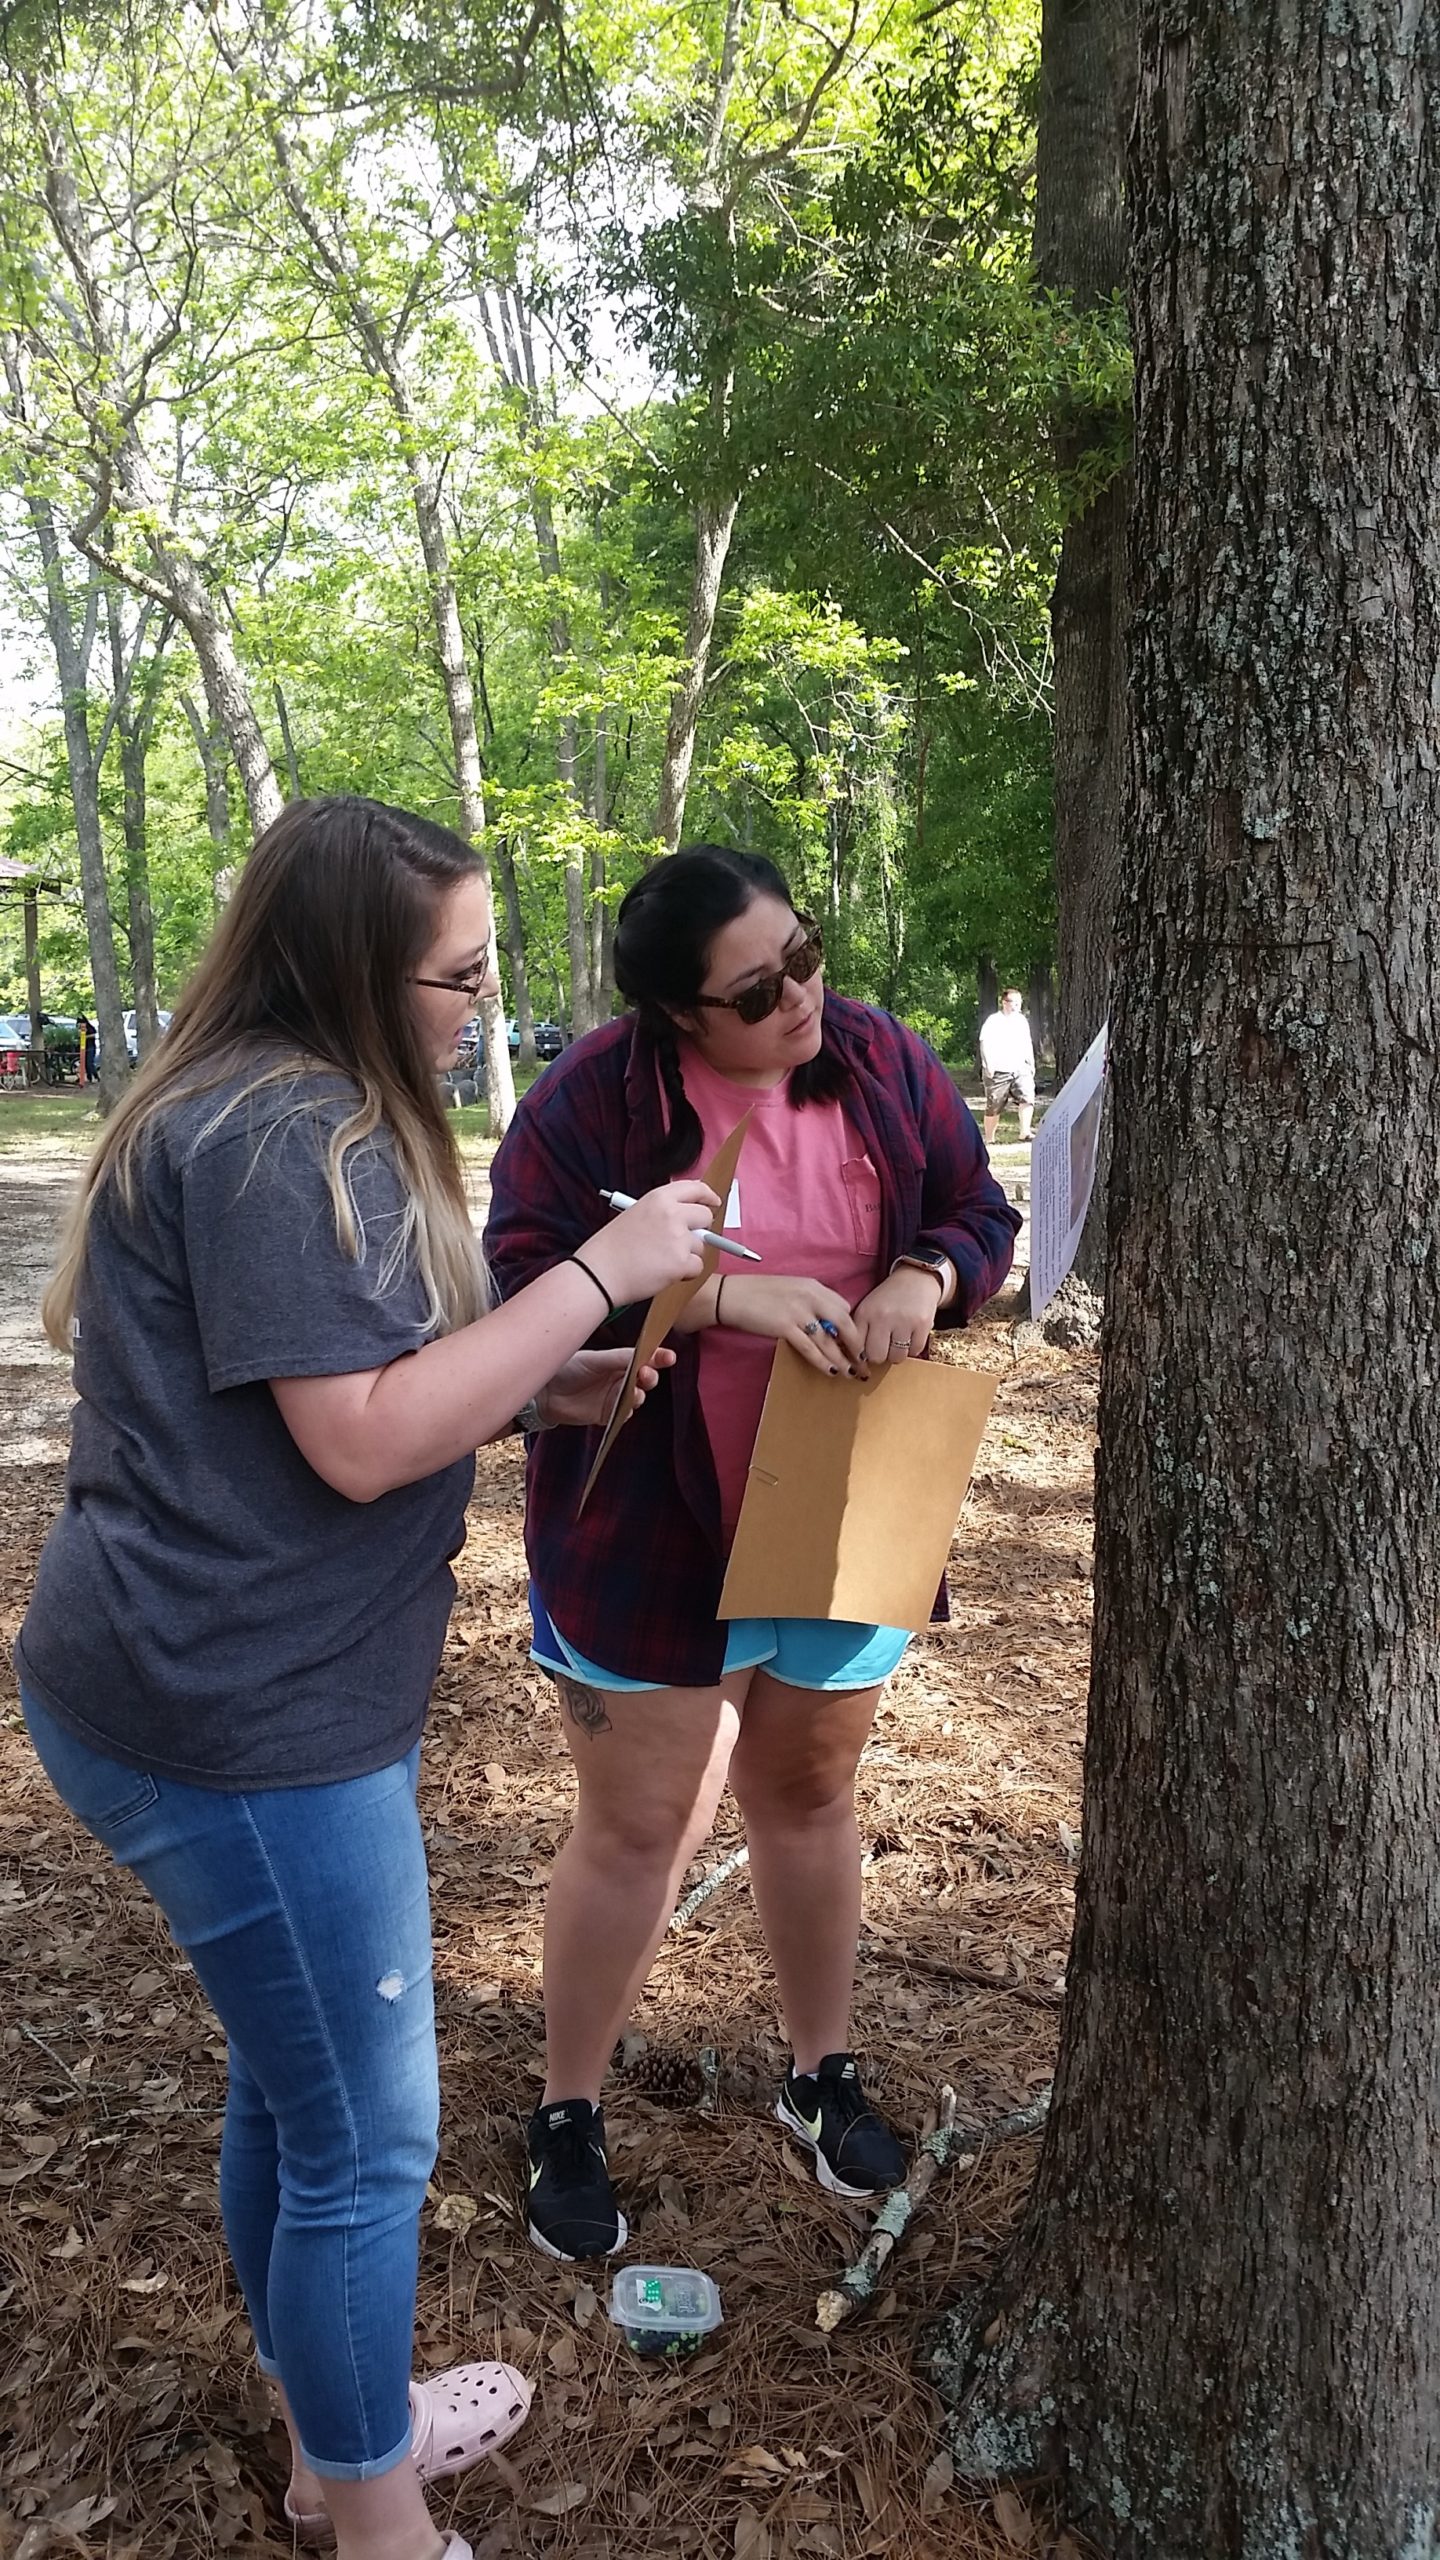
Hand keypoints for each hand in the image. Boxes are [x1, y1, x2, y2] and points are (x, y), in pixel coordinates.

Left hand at [538, 1345, 676, 1429]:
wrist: (544, 1391)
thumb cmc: (567, 1368)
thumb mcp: (596, 1360)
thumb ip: (620, 1359)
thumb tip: (645, 1357)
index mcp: (619, 1361)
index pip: (644, 1358)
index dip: (658, 1357)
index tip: (669, 1356)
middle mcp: (620, 1379)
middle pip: (644, 1379)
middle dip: (650, 1376)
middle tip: (646, 1373)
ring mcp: (614, 1398)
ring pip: (637, 1398)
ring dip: (639, 1394)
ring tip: (635, 1390)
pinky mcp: (607, 1415)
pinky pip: (624, 1415)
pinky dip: (627, 1411)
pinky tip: (626, 1406)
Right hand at [582, 1180, 720, 1304]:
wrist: (600, 1272)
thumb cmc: (612, 1248)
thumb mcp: (635, 1213)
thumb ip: (663, 1211)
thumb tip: (689, 1217)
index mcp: (659, 1198)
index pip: (695, 1188)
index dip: (708, 1196)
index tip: (713, 1202)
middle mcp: (672, 1214)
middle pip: (705, 1217)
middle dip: (699, 1230)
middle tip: (681, 1241)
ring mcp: (678, 1238)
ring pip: (700, 1246)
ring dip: (686, 1255)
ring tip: (660, 1259)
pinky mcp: (681, 1262)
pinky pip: (696, 1267)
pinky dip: (684, 1273)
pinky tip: (663, 1272)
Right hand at [714, 1272, 867, 1375]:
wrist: (730, 1295)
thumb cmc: (757, 1293)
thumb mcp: (790, 1288)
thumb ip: (809, 1300)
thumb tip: (825, 1320)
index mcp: (813, 1286)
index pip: (843, 1306)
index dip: (852, 1326)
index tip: (855, 1342)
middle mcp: (810, 1297)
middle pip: (844, 1323)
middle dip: (856, 1345)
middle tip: (863, 1360)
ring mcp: (798, 1312)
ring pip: (829, 1340)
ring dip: (843, 1359)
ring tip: (851, 1372)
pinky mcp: (785, 1327)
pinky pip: (810, 1349)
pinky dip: (823, 1362)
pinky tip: (831, 1371)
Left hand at [850, 1266, 944, 1366]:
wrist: (916, 1278)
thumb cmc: (888, 1300)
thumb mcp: (868, 1309)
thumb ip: (859, 1332)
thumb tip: (856, 1362)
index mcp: (865, 1313)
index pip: (857, 1348)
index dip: (861, 1355)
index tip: (867, 1353)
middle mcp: (882, 1316)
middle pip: (876, 1357)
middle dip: (880, 1356)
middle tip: (885, 1345)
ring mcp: (903, 1320)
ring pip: (897, 1357)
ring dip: (897, 1353)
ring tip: (898, 1339)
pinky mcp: (922, 1323)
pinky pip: (915, 1351)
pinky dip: (913, 1348)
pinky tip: (911, 1335)